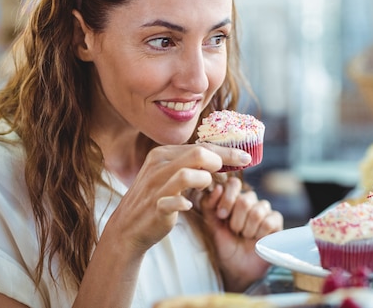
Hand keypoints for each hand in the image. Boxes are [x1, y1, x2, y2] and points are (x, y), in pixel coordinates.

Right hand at [104, 143, 249, 252]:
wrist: (127, 226)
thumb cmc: (155, 197)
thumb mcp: (168, 173)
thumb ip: (190, 163)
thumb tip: (219, 157)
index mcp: (163, 154)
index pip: (199, 145)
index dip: (226, 150)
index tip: (245, 156)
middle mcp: (158, 166)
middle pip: (198, 153)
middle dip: (224, 158)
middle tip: (238, 167)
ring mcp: (156, 187)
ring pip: (187, 173)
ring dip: (204, 179)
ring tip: (207, 186)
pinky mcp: (156, 206)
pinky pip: (172, 202)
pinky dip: (183, 203)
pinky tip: (188, 205)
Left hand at [199, 176, 283, 291]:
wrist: (237, 267)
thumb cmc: (225, 245)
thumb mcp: (211, 225)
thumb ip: (209, 205)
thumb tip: (217, 187)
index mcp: (234, 197)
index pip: (234, 183)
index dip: (228, 198)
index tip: (221, 216)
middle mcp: (250, 201)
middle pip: (245, 199)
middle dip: (236, 220)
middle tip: (235, 231)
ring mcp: (264, 210)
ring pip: (257, 211)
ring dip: (247, 229)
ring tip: (245, 236)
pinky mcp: (276, 222)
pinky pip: (269, 221)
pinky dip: (260, 233)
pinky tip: (257, 239)